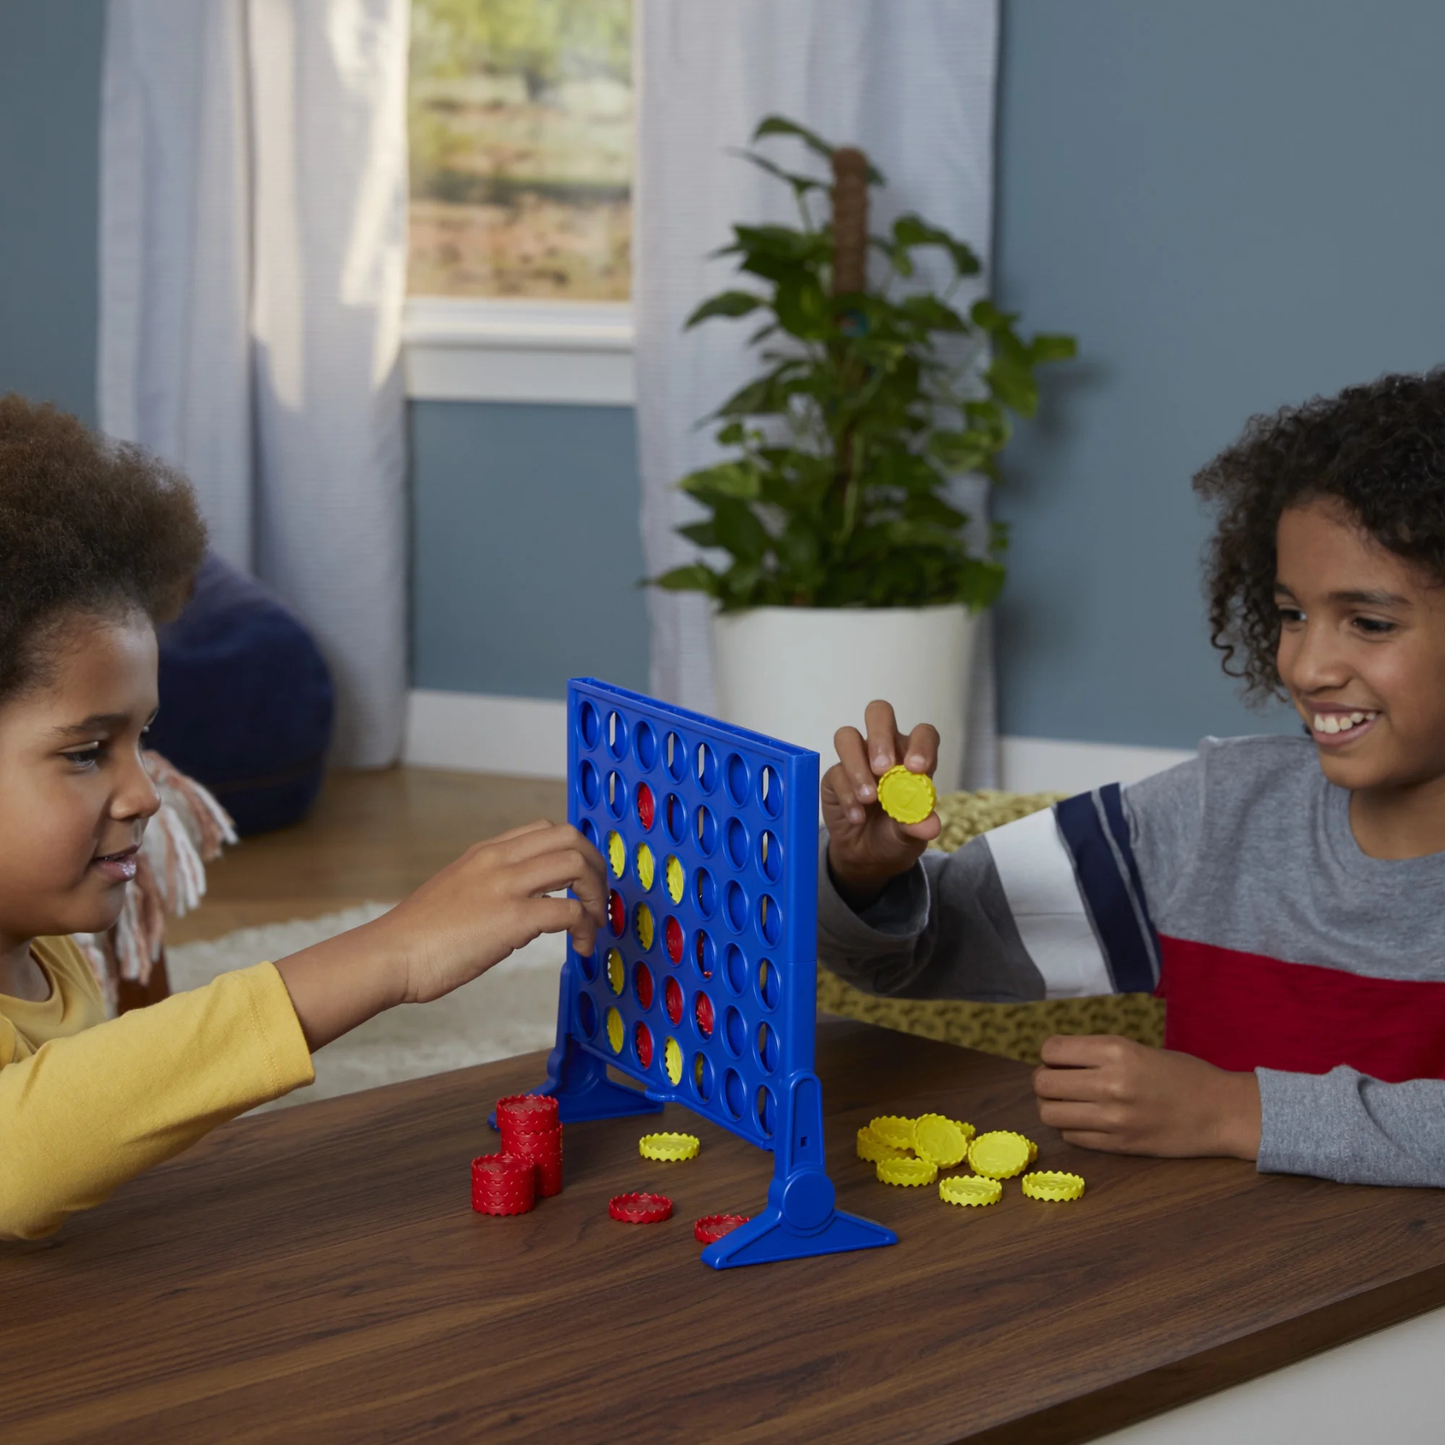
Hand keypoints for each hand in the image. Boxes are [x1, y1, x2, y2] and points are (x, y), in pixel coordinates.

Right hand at [274, 820, 605, 1049]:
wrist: (389, 955)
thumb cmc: (419, 936)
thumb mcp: (459, 893)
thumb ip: (494, 890)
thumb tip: (533, 911)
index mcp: (486, 853)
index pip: (546, 830)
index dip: (574, 853)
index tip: (580, 882)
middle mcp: (498, 860)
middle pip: (570, 837)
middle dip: (596, 867)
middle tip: (596, 900)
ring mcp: (505, 887)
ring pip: (576, 865)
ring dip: (595, 894)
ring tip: (592, 924)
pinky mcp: (511, 919)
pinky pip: (569, 911)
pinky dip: (585, 927)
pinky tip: (580, 946)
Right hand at [823, 699, 940, 907]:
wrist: (867, 855)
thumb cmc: (895, 834)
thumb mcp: (911, 835)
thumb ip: (919, 825)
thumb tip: (930, 825)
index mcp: (912, 756)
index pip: (922, 734)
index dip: (920, 745)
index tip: (916, 767)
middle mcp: (885, 749)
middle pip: (879, 714)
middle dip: (880, 738)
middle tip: (882, 769)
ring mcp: (856, 758)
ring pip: (848, 736)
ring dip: (857, 765)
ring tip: (868, 798)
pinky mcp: (835, 775)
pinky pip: (835, 772)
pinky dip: (847, 795)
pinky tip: (857, 817)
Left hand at [1032, 1034, 1261, 1159]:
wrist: (1221, 1111)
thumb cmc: (1181, 1074)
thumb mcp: (1137, 1049)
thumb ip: (1096, 1054)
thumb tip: (1053, 1060)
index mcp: (1116, 1051)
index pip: (1051, 1050)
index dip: (1050, 1054)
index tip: (1060, 1059)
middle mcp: (1111, 1083)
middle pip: (1043, 1083)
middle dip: (1045, 1080)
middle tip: (1059, 1081)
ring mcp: (1113, 1118)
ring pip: (1050, 1114)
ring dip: (1052, 1106)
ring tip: (1069, 1103)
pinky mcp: (1119, 1145)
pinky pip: (1072, 1137)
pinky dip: (1071, 1128)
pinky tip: (1088, 1121)